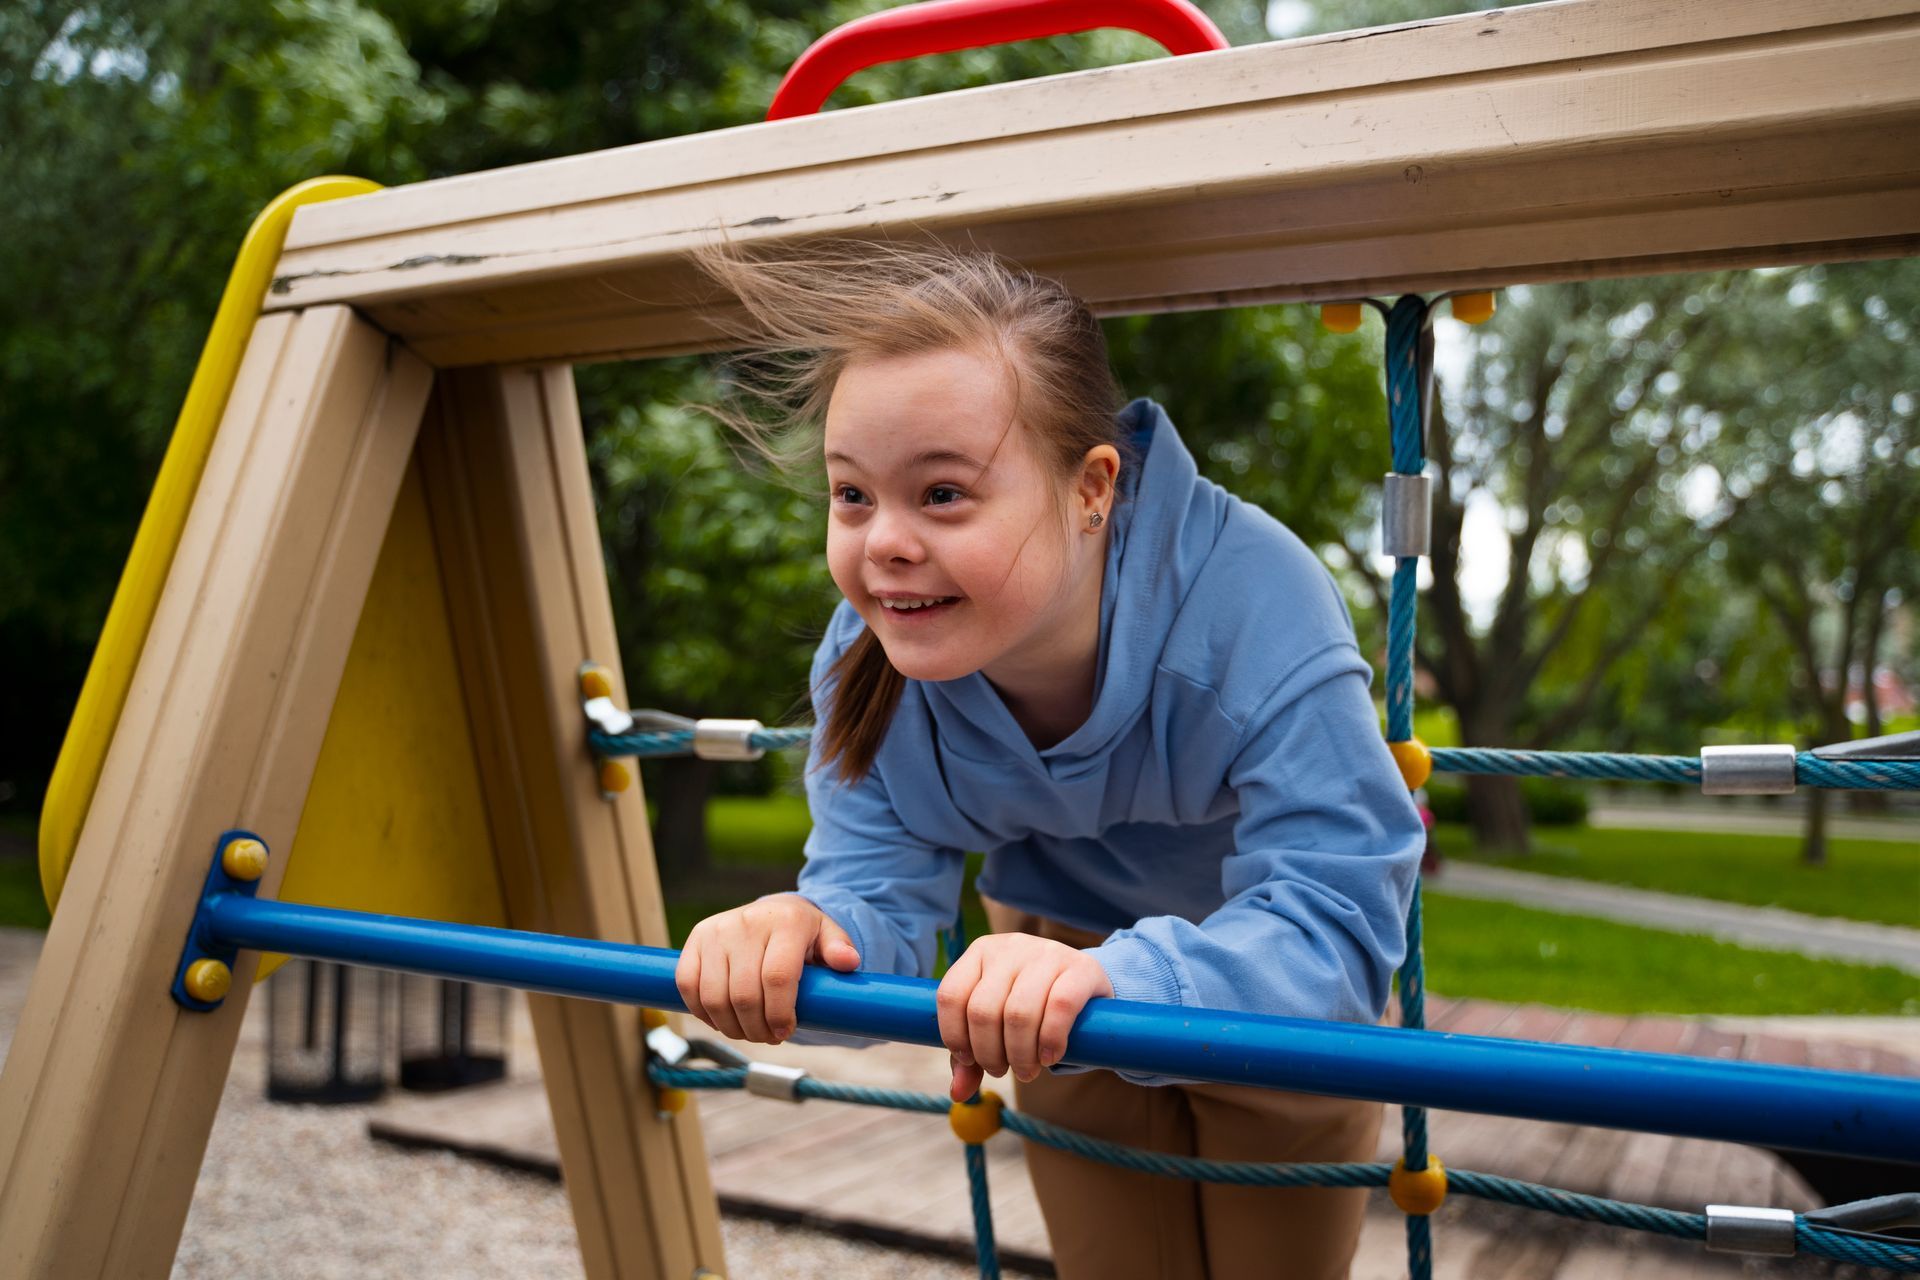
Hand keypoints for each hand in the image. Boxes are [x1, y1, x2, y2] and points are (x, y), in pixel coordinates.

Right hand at [674, 894, 859, 1043]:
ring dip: (731, 1027)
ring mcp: (717, 929)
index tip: (786, 1033)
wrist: (772, 913)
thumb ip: (840, 950)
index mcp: (786, 921)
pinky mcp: (696, 939)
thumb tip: (848, 963)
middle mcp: (747, 921)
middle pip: (744, 994)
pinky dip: (704, 1013)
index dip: (780, 1014)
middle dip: (757, 1028)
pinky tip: (723, 1020)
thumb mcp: (829, 937)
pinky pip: (688, 986)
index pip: (777, 978)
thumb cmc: (804, 935)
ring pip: (714, 996)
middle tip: (769, 1038)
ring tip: (749, 1032)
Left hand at [936, 932, 1113, 1102]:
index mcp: (980, 952)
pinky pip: (1059, 1008)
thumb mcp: (995, 1023)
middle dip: (989, 1053)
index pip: (951, 996)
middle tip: (1001, 1071)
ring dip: (1019, 1055)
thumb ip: (971, 1056)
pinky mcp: (1081, 968)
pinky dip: (1050, 1041)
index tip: (969, 1060)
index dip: (955, 1036)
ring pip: (1019, 1013)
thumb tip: (958, 1093)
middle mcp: (1010, 947)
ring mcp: (1046, 953)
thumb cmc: (1031, 1006)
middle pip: (983, 1010)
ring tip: (1026, 1071)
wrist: (1085, 984)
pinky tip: (1049, 1057)